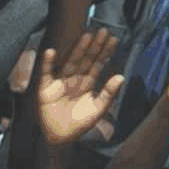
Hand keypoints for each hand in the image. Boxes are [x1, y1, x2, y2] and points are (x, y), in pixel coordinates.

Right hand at [29, 29, 125, 145]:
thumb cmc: (79, 124)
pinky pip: (46, 73)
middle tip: (103, 31)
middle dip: (94, 46)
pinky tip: (51, 52)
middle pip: (86, 59)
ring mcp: (60, 82)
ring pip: (71, 62)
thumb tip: (122, 76)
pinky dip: (47, 63)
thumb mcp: (97, 109)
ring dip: (77, 49)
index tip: (113, 39)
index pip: (97, 64)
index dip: (105, 52)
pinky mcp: (46, 88)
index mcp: (87, 83)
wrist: (60, 137)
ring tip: (86, 36)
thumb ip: (108, 93)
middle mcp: (74, 79)